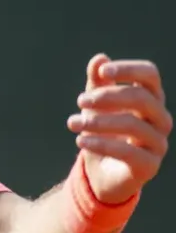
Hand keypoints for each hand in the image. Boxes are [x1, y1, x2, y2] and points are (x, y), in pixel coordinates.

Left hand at [68, 54, 170, 203]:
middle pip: (141, 97)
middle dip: (107, 96)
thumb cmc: (103, 133)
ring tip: (72, 123)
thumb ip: (97, 83)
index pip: (150, 75)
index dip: (128, 69)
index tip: (102, 71)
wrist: (101, 173)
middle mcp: (160, 119)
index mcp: (151, 99)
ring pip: (133, 124)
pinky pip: (128, 152)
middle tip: (79, 101)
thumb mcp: (96, 106)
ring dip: (98, 122)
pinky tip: (80, 141)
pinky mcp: (149, 165)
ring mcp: (158, 142)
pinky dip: (101, 144)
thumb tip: (99, 59)